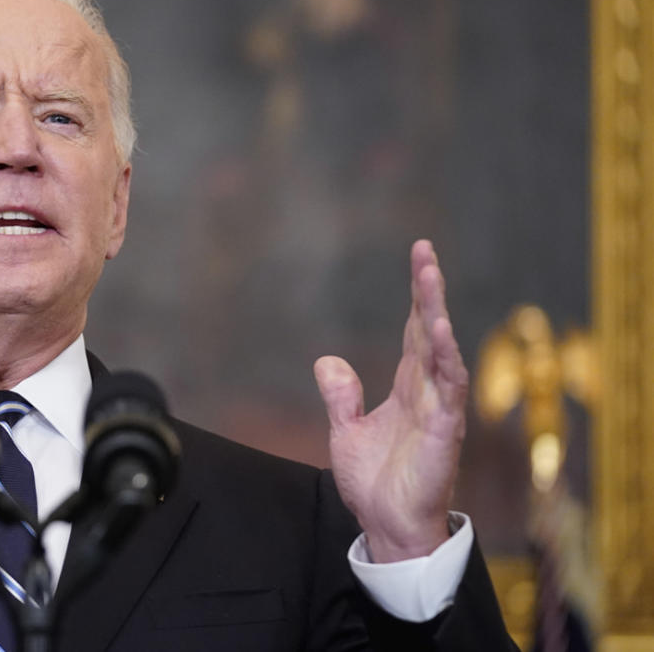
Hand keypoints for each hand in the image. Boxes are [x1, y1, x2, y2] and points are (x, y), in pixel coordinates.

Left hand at [313, 240, 467, 561]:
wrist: (386, 524)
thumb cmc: (375, 483)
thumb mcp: (346, 431)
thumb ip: (341, 395)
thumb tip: (328, 360)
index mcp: (407, 388)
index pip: (414, 331)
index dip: (417, 296)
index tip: (419, 257)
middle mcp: (427, 391)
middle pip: (429, 330)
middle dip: (428, 291)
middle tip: (425, 251)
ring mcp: (438, 408)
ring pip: (442, 350)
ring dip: (437, 313)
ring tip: (431, 276)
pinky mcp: (443, 430)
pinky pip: (448, 387)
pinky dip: (446, 357)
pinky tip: (439, 329)